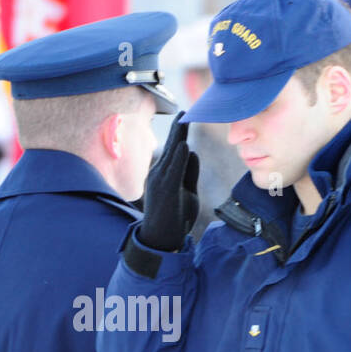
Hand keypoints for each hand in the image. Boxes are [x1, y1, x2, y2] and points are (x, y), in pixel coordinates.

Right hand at [137, 117, 199, 252]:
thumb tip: (191, 150)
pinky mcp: (165, 191)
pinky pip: (172, 171)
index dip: (179, 134)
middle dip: (177, 129)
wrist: (161, 240)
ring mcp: (160, 182)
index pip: (173, 149)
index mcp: (164, 173)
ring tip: (183, 121)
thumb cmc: (176, 217)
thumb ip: (190, 171)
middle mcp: (159, 174)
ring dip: (177, 137)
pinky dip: (178, 157)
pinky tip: (183, 145)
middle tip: (184, 111)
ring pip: (170, 155)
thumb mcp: (188, 191)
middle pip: (170, 148)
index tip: (184, 117)